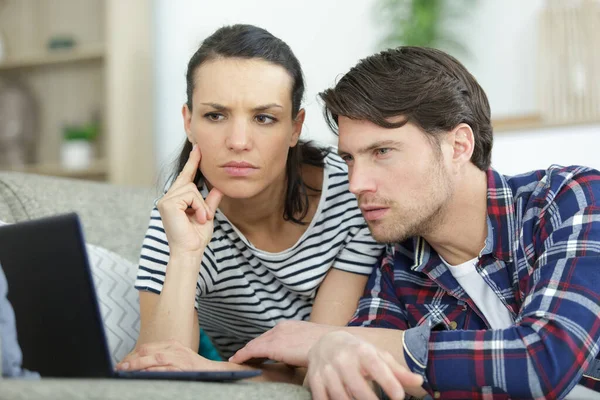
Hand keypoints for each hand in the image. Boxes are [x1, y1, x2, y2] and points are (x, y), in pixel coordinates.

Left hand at [116, 340, 220, 371]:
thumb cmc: (192, 366)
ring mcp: (177, 359)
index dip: (133, 355)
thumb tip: (143, 362)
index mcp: (171, 344)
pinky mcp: (180, 369)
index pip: (147, 347)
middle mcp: (173, 349)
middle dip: (131, 360)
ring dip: (137, 366)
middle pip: (147, 351)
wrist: (210, 370)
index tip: (123, 362)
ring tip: (125, 371)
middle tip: (119, 367)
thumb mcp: (177, 356)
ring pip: (152, 360)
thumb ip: (162, 356)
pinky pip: (162, 370)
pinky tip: (141, 375)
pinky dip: (150, 372)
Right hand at [157, 144, 222, 255]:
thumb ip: (211, 200)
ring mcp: (166, 200)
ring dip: (201, 206)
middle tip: (203, 217)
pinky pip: (190, 195)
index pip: (185, 177)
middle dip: (200, 200)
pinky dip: (198, 207)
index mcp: (175, 199)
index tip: (197, 147)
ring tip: (200, 220)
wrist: (190, 251)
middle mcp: (167, 197)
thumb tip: (218, 187)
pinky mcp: (167, 203)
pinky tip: (197, 218)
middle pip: (189, 182)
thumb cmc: (196, 237)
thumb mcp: (207, 214)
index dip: (192, 162)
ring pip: (191, 189)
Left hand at [229, 320, 337, 366]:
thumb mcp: (312, 343)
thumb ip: (302, 346)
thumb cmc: (327, 346)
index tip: (254, 351)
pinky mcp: (273, 346)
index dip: (260, 344)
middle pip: (260, 339)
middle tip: (241, 357)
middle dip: (250, 348)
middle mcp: (281, 327)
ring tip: (236, 360)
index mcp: (290, 325)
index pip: (270, 335)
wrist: (331, 343)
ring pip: (255, 345)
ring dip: (245, 353)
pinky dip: (243, 355)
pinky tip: (236, 361)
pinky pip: (252, 351)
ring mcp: (276, 336)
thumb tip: (301, 356)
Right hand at [306, 331, 424, 399]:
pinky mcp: (315, 381)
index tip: (399, 396)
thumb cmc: (358, 352)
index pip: (376, 367)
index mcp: (362, 351)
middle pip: (357, 387)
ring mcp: (327, 371)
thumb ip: (397, 371)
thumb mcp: (378, 356)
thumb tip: (419, 381)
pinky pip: (322, 399)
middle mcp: (342, 360)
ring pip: (340, 396)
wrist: (325, 342)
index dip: (388, 382)